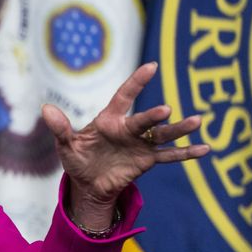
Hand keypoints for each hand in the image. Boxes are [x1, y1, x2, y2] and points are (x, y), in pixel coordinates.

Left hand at [41, 62, 208, 228]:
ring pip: (163, 135)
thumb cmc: (77, 160)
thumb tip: (45, 108)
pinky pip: (169, 156)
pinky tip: (205, 149)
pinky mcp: (147, 161)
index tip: (151, 66)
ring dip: (179, 130)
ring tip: (197, 121)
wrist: (87, 185)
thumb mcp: (65, 146)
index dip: (136, 82)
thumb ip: (60, 128)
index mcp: (109, 120)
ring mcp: (140, 144)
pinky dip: (186, 153)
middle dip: (154, 116)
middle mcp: (128, 129)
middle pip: (144, 119)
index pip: (124, 97)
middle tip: (166, 110)